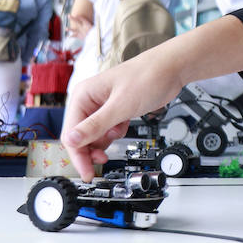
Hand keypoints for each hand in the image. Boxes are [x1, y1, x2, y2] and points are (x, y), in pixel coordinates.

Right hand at [61, 58, 184, 179]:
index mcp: (83, 95)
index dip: (78, 155)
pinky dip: (116, 133)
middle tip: (101, 163)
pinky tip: (124, 125)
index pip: (71, 133)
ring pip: (94, 135)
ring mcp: (102, 106)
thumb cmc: (147, 77)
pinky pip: (107, 130)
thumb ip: (96, 125)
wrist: (171, 69)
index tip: (86, 172)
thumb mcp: (121, 105)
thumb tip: (72, 140)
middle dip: (91, 150)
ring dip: (105, 141)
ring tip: (117, 133)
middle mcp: (89, 101)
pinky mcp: (115, 110)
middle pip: (81, 136)